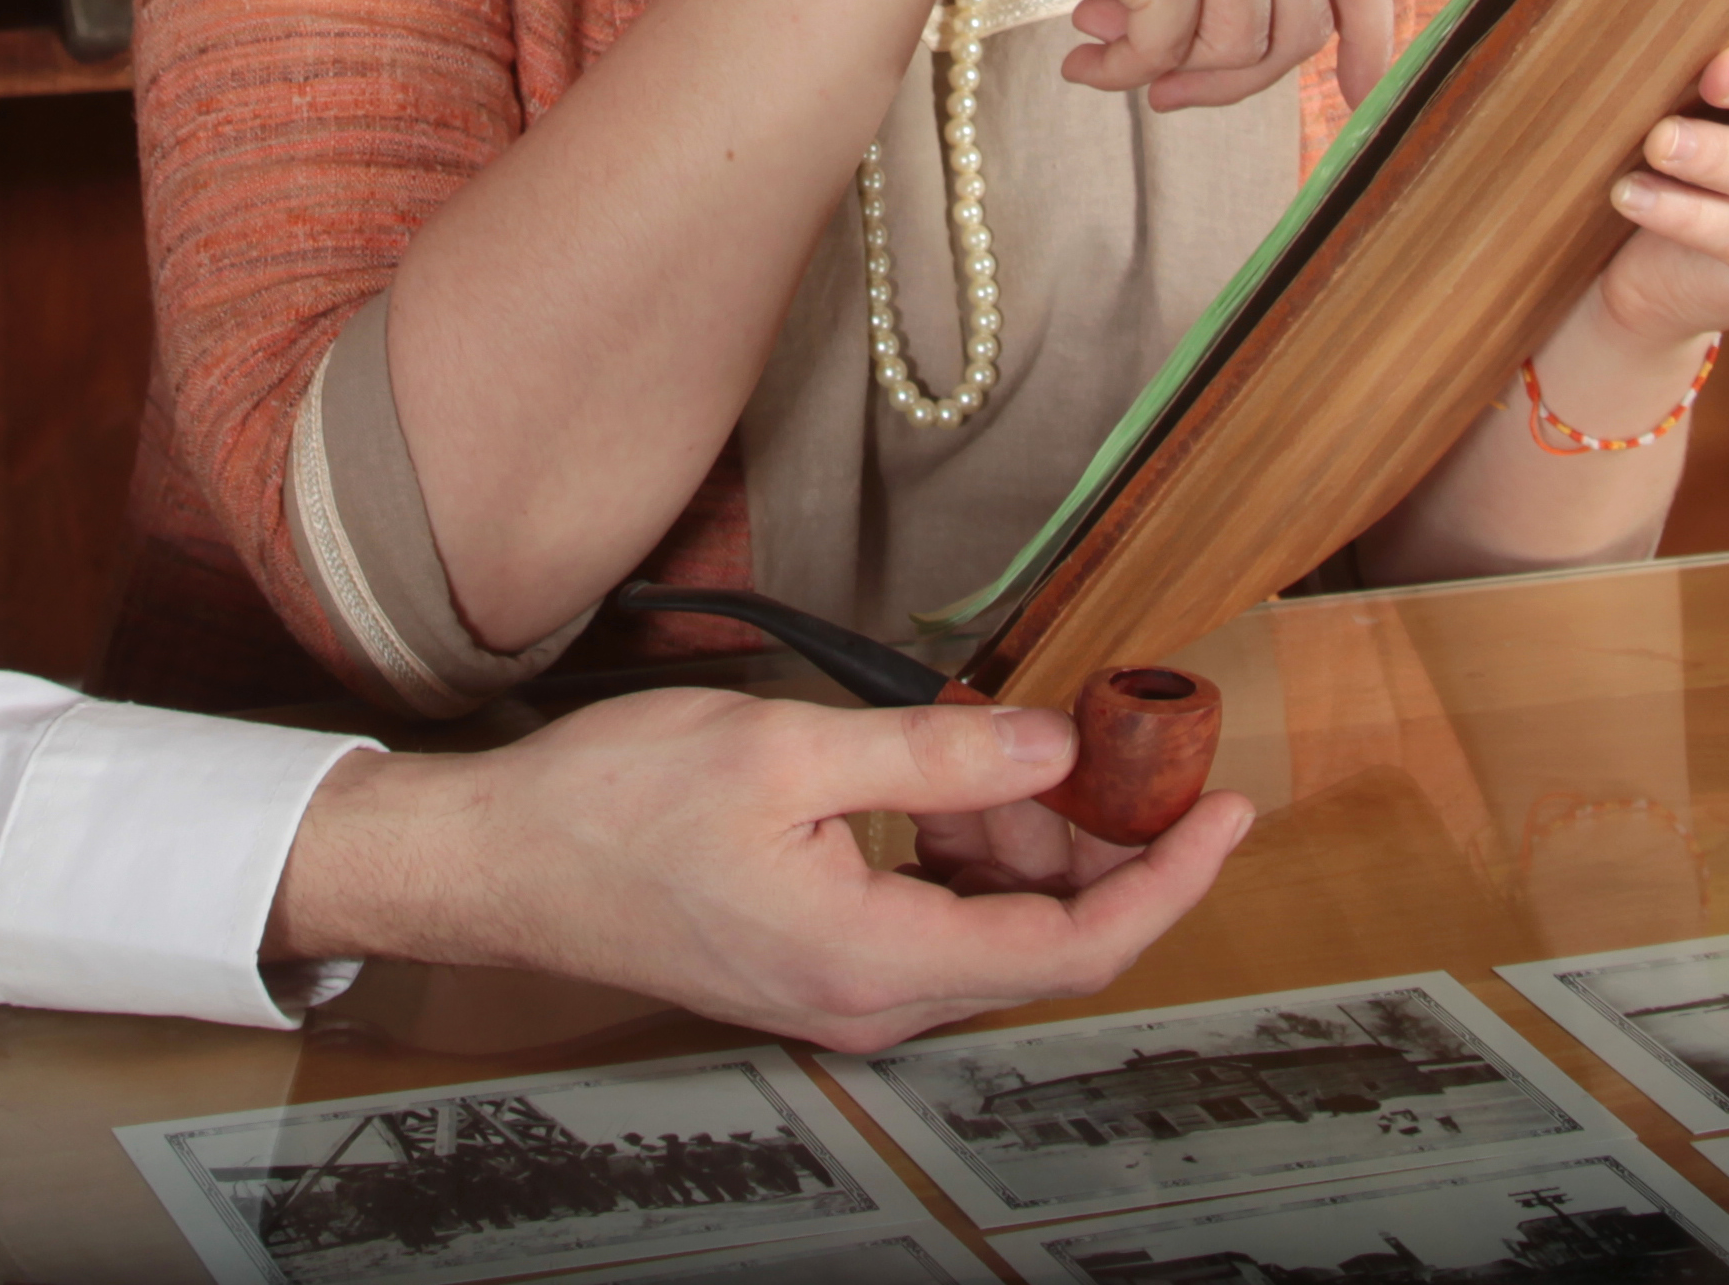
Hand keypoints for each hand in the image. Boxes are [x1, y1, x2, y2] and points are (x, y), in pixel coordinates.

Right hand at [263, 686, 1252, 1052]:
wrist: (500, 862)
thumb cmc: (616, 804)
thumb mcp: (785, 748)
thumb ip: (935, 756)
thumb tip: (1056, 747)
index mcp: (876, 963)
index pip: (1074, 946)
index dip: (1167, 880)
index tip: (1228, 809)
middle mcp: (874, 1002)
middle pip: (1041, 937)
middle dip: (1083, 835)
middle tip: (1074, 727)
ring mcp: (844, 992)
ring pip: (989, 924)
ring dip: (1015, 837)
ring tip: (983, 738)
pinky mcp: (817, 966)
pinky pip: (934, 919)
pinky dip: (961, 850)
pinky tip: (935, 780)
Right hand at [824, 0, 1400, 115]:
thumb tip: (1260, 48)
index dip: (1376, 33)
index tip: (1367, 92)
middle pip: (1301, 24)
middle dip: (1235, 78)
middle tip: (1165, 91)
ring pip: (1243, 48)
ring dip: (1171, 71)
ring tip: (1105, 44)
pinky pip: (1171, 54)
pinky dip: (1123, 70)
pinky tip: (1077, 51)